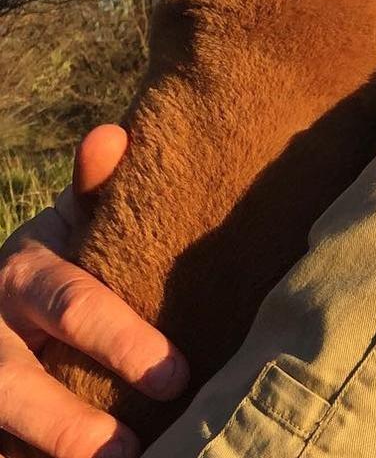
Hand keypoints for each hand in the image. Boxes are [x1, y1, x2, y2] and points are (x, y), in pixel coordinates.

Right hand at [0, 126, 188, 457]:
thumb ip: (94, 189)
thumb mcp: (75, 224)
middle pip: (17, 385)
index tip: (175, 374)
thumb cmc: (65, 262)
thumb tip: (112, 135)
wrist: (6, 297)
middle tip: (132, 452)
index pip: (71, 306)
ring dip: (42, 457)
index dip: (121, 341)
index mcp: (24, 271)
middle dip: (69, 425)